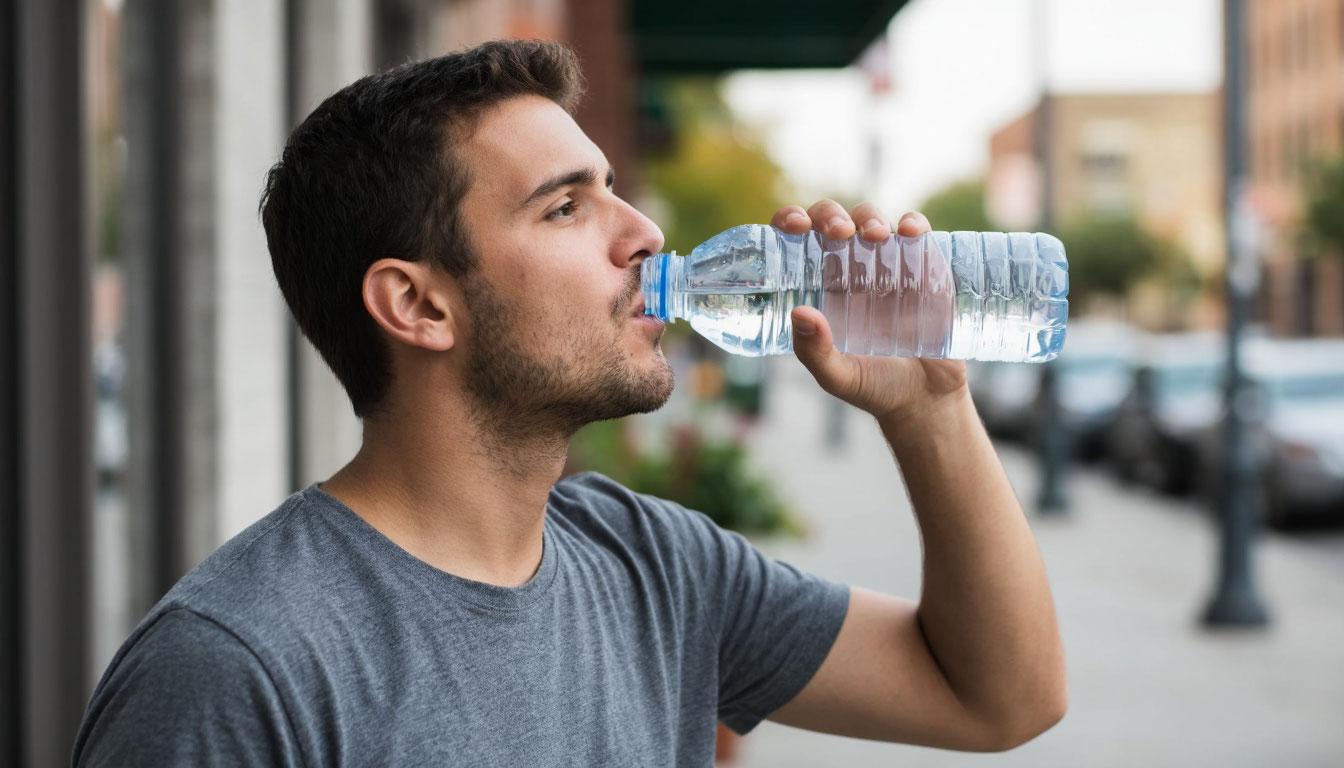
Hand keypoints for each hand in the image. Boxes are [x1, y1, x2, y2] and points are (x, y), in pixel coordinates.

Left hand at [770, 201, 968, 423]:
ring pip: (871, 221)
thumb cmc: (874, 387)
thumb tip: (798, 313)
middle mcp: (850, 270)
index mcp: (820, 288)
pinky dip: (914, 224)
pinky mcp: (924, 269)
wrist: (926, 399)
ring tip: (875, 235)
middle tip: (838, 231)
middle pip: (833, 221)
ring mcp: (888, 265)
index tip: (794, 226)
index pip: (797, 242)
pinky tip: (911, 231)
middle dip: (830, 214)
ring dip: (869, 217)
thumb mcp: (838, 377)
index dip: (790, 220)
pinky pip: (917, 235)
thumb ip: (815, 352)